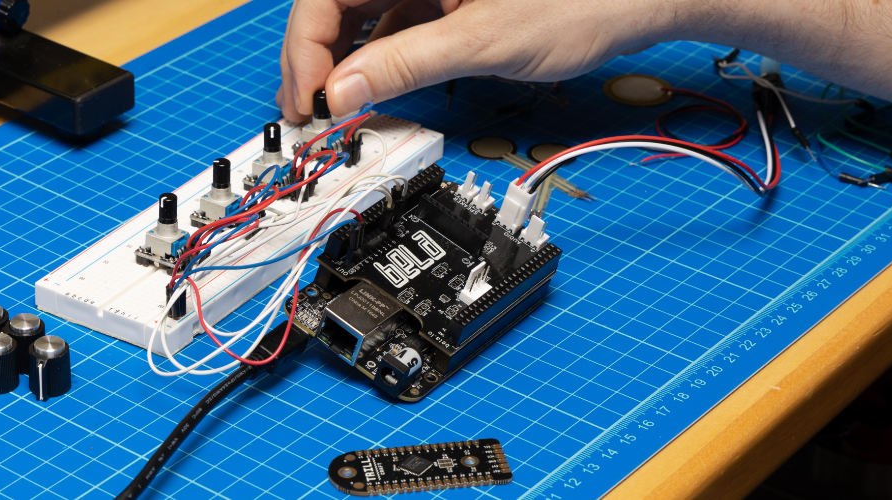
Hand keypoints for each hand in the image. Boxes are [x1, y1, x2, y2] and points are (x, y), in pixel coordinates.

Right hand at [277, 0, 703, 119]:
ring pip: (366, 14)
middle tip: (312, 115)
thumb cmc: (585, 0)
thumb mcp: (484, 42)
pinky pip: (400, 19)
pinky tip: (381, 88)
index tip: (309, 103)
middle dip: (320, 60)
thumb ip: (406, 65)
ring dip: (350, 61)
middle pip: (339, 5)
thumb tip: (343, 94)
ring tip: (342, 109)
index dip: (305, 52)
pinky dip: (385, 54)